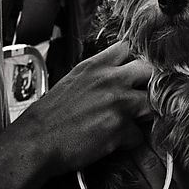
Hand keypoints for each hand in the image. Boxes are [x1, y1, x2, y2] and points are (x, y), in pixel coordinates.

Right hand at [16, 41, 152, 174]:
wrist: (37, 140)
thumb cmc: (50, 115)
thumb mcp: (73, 80)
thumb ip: (97, 73)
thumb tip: (116, 74)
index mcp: (95, 65)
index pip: (128, 48)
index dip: (136, 59)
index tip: (137, 71)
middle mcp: (110, 79)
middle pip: (150, 70)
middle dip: (150, 84)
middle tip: (143, 97)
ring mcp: (118, 102)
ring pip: (152, 103)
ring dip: (144, 115)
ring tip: (130, 122)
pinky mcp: (120, 127)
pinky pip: (139, 135)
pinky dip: (129, 141)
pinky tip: (114, 140)